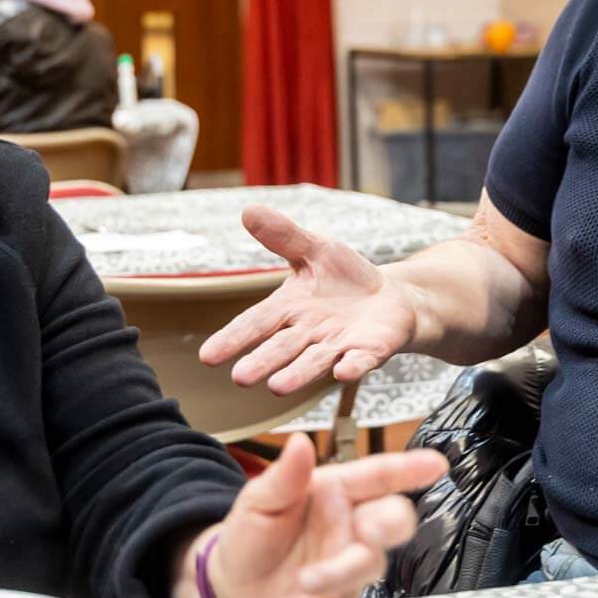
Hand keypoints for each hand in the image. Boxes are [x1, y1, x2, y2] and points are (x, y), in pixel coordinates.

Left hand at [187, 434, 445, 597]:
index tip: (436, 464)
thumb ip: (283, 476)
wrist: (230, 589)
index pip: (378, 476)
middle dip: (390, 525)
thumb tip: (300, 442)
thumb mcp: (257, 502)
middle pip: (393, 521)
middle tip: (371, 532)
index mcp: (335, 491)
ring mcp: (350, 563)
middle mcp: (351, 525)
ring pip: (369, 565)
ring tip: (300, 585)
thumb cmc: (248, 536)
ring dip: (338, 575)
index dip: (408, 469)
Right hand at [200, 206, 419, 394]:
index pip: (255, 324)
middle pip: (281, 348)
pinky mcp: (369, 351)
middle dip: (262, 362)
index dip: (233, 339)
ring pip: (314, 361)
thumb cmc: (345, 277)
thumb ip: (284, 236)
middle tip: (241, 378)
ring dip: (298, 374)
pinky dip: (352, 367)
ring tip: (277, 387)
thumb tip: (248, 210)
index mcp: (289, 308)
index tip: (207, 357)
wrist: (390, 298)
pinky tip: (342, 371)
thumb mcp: (316, 249)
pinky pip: (360, 360)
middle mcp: (309, 333)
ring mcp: (338, 345)